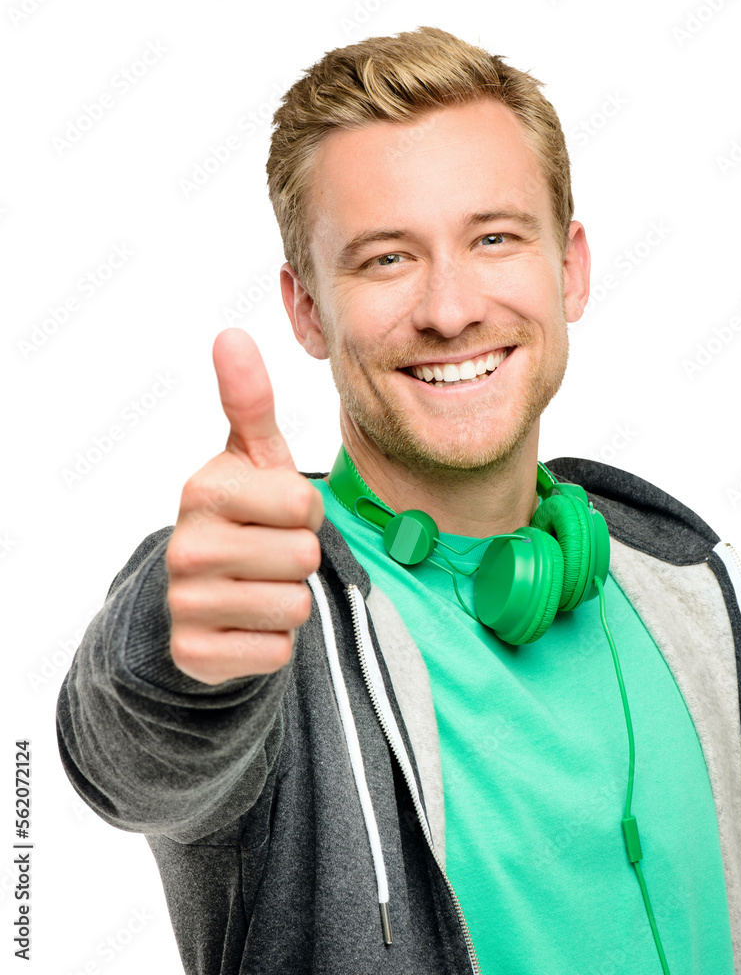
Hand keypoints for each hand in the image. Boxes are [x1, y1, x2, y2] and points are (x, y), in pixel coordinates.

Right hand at [165, 328, 323, 683]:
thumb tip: (231, 334)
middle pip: (304, 557)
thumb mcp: (252, 459)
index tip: (276, 514)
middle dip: (299, 558)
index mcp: (204, 491)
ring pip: (295, 605)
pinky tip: (245, 624)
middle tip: (267, 553)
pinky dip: (273, 642)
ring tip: (257, 587)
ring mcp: (187, 604)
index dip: (305, 513)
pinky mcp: (196, 655)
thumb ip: (249, 401)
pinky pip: (278, 650)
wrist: (202, 597)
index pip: (305, 506)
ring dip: (290, 600)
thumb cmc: (243, 516)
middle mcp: (186, 548)